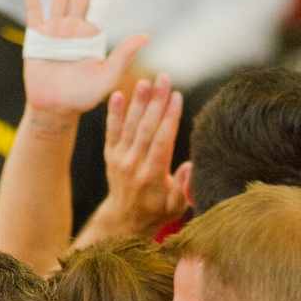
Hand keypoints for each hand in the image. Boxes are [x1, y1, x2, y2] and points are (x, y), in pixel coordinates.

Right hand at [21, 0, 148, 119]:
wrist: (55, 110)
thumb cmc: (82, 98)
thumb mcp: (106, 78)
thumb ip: (123, 56)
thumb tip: (146, 36)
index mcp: (93, 36)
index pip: (100, 3)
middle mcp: (75, 28)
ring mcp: (55, 30)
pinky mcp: (37, 37)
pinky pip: (33, 11)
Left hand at [101, 75, 186, 234]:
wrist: (125, 221)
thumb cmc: (157, 212)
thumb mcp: (176, 207)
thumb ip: (183, 188)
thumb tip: (189, 167)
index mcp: (152, 176)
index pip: (161, 141)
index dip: (169, 118)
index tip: (177, 97)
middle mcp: (134, 166)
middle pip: (146, 128)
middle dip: (156, 102)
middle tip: (164, 79)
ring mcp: (120, 159)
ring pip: (130, 126)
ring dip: (138, 102)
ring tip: (146, 81)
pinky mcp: (111, 155)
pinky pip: (111, 131)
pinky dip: (114, 113)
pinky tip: (118, 94)